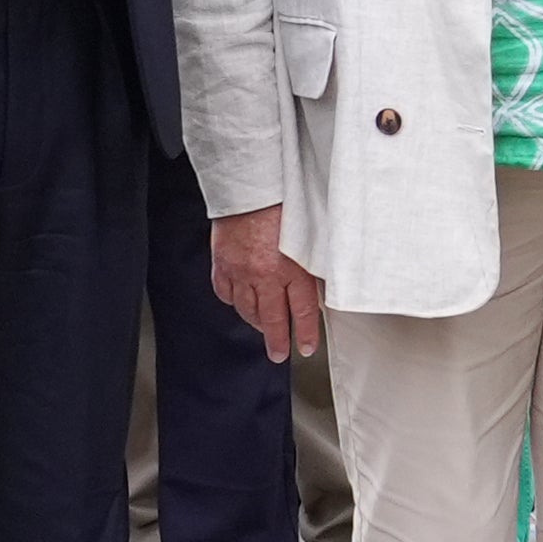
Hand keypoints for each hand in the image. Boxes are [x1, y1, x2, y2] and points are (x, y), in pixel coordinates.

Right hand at [208, 207, 325, 359]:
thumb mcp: (310, 237)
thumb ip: (312, 265)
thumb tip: (319, 288)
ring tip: (263, 329)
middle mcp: (265, 275)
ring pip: (247, 309)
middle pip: (271, 319)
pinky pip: (226, 292)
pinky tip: (240, 304)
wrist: (250, 187)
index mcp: (291, 268)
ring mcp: (240, 272)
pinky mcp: (222, 264)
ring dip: (256, 322)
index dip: (305, 333)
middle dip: (277, 341)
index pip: (302, 311)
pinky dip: (233, 301)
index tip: (307, 347)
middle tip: (279, 354)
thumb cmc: (284, 205)